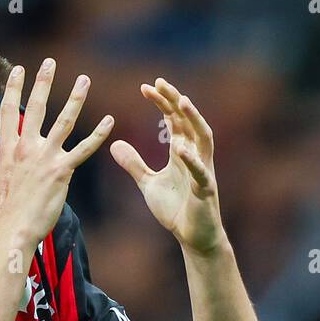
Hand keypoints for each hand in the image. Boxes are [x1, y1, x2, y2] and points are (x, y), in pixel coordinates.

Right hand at [0, 59, 113, 255]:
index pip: (8, 111)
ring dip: (75, 98)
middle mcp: (26, 147)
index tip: (18, 70)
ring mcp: (45, 157)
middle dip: (43, 82)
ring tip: (84, 80)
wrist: (13, 231)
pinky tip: (109, 121)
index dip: (14, 89)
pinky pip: (84, 149)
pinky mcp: (62, 171)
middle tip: (50, 61)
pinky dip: (98, 135)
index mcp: (7, 150)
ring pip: (63, 121)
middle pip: (36, 107)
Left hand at [111, 78, 224, 254]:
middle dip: (175, 101)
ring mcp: (203, 171)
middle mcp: (195, 156)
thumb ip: (134, 164)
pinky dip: (192, 160)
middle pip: (188, 121)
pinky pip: (200, 172)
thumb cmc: (176, 210)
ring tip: (182, 102)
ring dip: (194, 119)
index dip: (162, 102)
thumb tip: (114, 144)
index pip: (173, 120)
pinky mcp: (205, 190)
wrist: (193, 237)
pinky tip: (180, 148)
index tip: (146, 86)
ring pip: (203, 138)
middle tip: (160, 83)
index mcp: (181, 153)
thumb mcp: (148, 184)